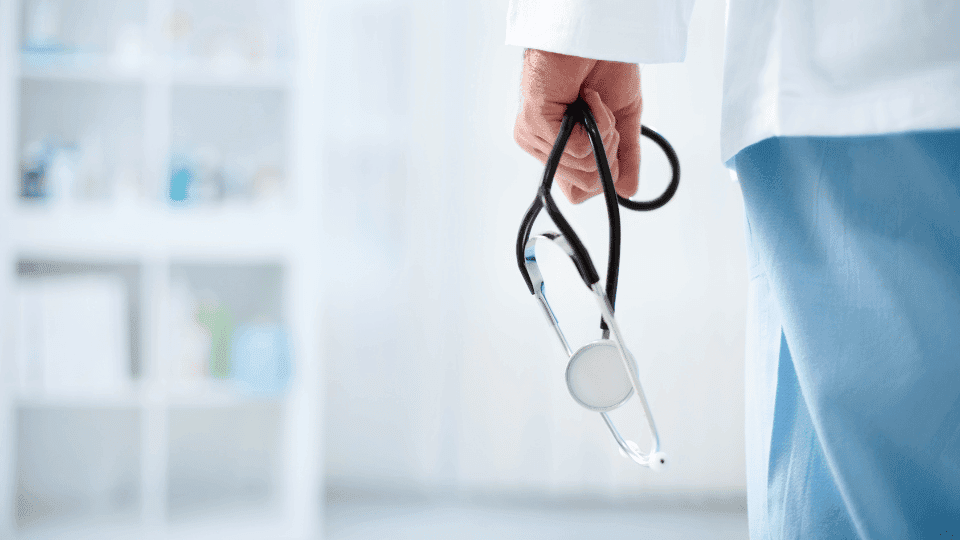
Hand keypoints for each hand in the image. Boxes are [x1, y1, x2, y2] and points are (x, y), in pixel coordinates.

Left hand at [514, 49, 640, 203]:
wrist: (595, 36)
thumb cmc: (603, 66)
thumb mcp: (623, 118)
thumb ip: (625, 157)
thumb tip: (628, 191)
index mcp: (558, 148)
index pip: (579, 192)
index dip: (604, 174)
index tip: (610, 137)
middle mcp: (541, 146)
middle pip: (584, 188)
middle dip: (609, 154)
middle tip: (603, 116)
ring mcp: (535, 136)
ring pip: (584, 171)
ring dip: (604, 134)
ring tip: (593, 101)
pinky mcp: (535, 123)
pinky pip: (577, 149)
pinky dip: (596, 122)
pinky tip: (587, 96)